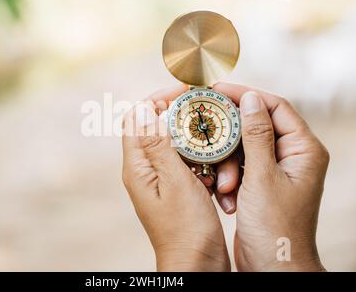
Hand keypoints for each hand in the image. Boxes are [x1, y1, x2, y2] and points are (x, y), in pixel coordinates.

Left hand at [122, 85, 229, 271]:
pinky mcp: (177, 188)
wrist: (196, 265)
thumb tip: (146, 109)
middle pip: (157, 126)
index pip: (138, 117)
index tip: (186, 90)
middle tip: (207, 107)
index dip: (159, 98)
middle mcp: (145, 170)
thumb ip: (160, 145)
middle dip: (182, 114)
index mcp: (138, 167)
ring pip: (176, 144)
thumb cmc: (186, 230)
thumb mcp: (176, 183)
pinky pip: (188, 163)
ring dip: (197, 139)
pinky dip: (203, 159)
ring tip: (216, 139)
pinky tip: (217, 168)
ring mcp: (161, 179)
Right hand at [213, 83, 328, 270]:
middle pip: (256, 127)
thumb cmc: (275, 228)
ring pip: (244, 150)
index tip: (218, 90)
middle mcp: (292, 157)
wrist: (273, 266)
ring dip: (228, 165)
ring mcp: (276, 171)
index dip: (246, 96)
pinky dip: (229, 179)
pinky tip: (226, 196)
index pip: (275, 107)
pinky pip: (240, 169)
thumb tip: (251, 99)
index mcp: (304, 150)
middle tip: (207, 130)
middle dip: (231, 138)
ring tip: (223, 184)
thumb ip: (256, 135)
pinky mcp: (261, 185)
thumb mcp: (261, 176)